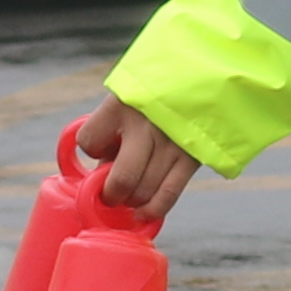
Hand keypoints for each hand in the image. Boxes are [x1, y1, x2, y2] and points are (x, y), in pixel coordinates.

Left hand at [69, 94, 197, 226]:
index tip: (101, 144)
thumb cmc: (152, 95)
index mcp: (120, 105)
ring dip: (132, 201)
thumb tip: (102, 175)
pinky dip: (153, 210)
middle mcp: (145, 125)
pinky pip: (168, 194)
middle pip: (121, 179)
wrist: (201, 77)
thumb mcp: (125, 100)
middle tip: (111, 194)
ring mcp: (170, 143)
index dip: (92, 149)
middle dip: (111, 195)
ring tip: (130, 196)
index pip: (89, 142)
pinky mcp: (191, 157)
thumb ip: (111, 134)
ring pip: (143, 192)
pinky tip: (143, 213)